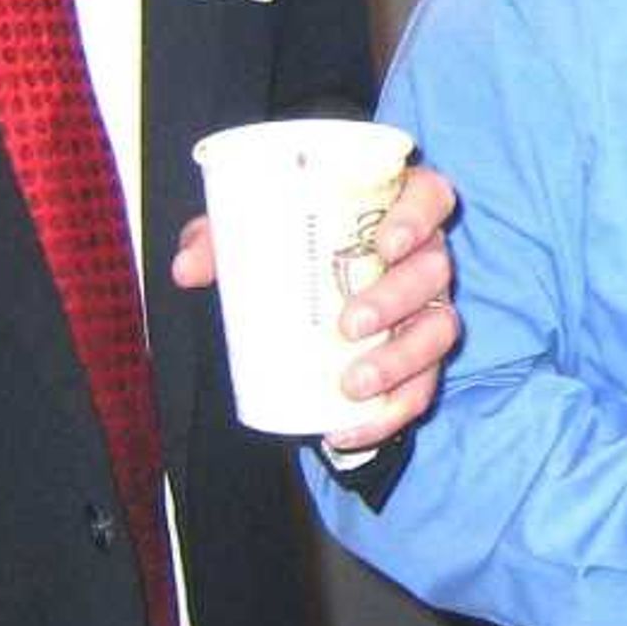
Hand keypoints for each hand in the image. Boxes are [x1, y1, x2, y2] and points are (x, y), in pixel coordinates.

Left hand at [170, 161, 461, 453]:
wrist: (307, 288)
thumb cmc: (293, 246)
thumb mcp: (255, 232)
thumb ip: (220, 239)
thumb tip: (188, 268)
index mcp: (396, 208)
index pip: (430, 196)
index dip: (418, 217)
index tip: (385, 242)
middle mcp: (424, 255)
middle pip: (434, 269)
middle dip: (396, 299)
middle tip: (349, 325)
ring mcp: (428, 307)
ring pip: (439, 329)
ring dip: (401, 360)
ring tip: (353, 386)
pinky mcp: (422, 357)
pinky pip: (423, 386)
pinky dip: (392, 413)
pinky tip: (350, 429)